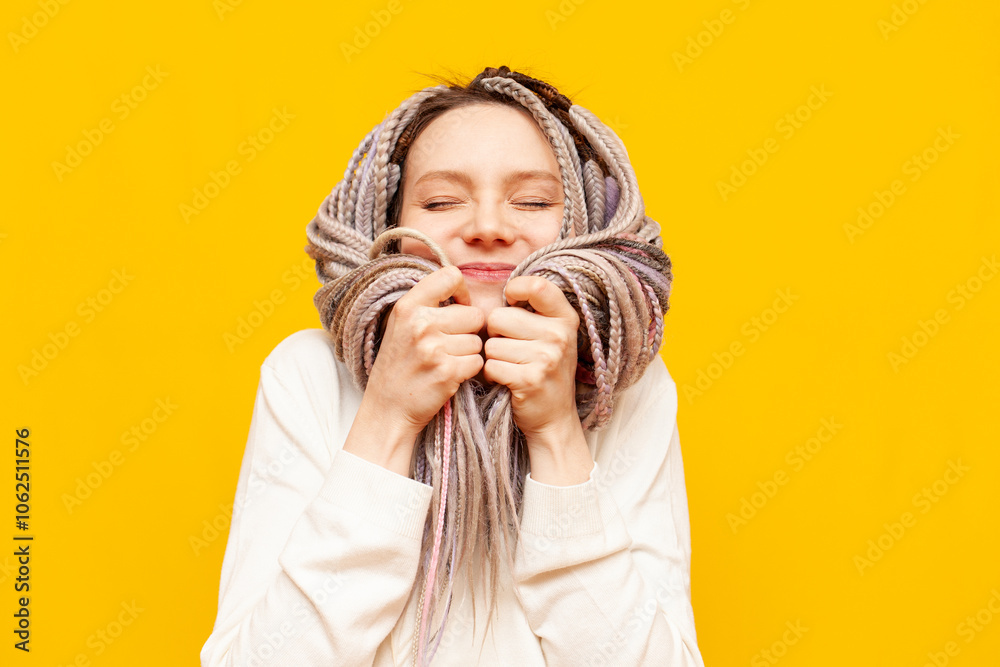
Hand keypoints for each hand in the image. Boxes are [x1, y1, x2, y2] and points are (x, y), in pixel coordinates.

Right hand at [362, 265, 484, 440]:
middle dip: (468, 331)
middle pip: (474, 314)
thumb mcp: (401, 325)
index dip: (462, 291)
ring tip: (445, 361)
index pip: (451, 276)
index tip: (458, 305)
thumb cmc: (398, 365)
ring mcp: (434, 348)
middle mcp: (421, 323)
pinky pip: (477, 362)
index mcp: (408, 306)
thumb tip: (461, 286)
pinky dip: (469, 371)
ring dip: (468, 353)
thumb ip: (427, 303)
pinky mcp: (447, 372)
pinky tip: (450, 375)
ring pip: (478, 341)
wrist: (387, 409)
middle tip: (449, 345)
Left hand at [482, 276, 581, 445]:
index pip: (537, 286)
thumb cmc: (545, 369)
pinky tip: (506, 380)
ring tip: (510, 367)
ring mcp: (547, 358)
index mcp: (565, 318)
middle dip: (495, 333)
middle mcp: (559, 335)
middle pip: (499, 317)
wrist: (555, 417)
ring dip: (493, 358)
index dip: (515, 289)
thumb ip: (534, 310)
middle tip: (509, 348)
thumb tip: (504, 289)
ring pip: (491, 344)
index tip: (511, 301)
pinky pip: (490, 366)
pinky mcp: (530, 380)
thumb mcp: (553, 335)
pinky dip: (491, 375)